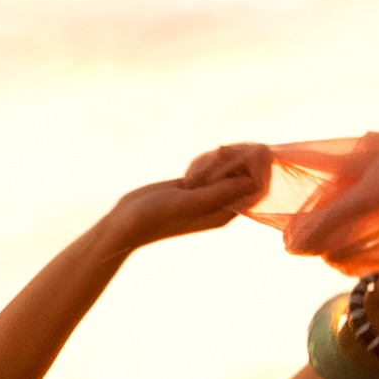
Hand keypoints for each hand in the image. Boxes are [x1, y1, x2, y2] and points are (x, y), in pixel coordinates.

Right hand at [108, 143, 272, 247]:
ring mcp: (206, 195)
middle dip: (236, 161)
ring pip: (228, 169)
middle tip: (216, 157)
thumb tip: (252, 181)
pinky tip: (191, 168)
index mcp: (223, 214)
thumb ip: (219, 193)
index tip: (241, 155)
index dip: (255, 169)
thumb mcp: (187, 203)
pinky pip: (212, 167)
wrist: (124, 223)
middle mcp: (218, 205)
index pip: (255, 188)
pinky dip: (206, 161)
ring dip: (219, 160)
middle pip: (244, 175)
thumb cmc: (154, 217)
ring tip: (196, 169)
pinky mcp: (193, 185)